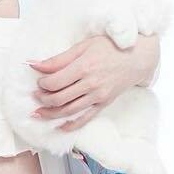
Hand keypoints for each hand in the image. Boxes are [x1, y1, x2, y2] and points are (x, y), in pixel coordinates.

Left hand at [29, 32, 160, 129]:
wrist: (138, 57)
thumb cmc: (110, 47)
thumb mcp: (84, 46)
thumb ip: (59, 58)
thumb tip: (35, 64)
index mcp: (84, 66)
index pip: (55, 82)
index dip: (43, 84)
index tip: (39, 81)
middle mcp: (91, 84)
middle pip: (59, 98)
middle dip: (43, 99)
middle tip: (35, 97)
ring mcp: (98, 96)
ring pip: (69, 110)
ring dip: (51, 114)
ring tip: (39, 113)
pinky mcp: (104, 103)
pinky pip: (85, 118)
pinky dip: (71, 125)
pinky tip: (60, 127)